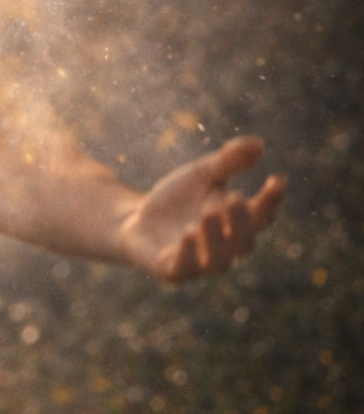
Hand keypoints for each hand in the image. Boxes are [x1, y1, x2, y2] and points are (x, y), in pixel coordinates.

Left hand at [117, 135, 285, 283]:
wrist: (135, 217)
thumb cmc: (177, 198)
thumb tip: (259, 143)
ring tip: (209, 213)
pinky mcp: (171, 270)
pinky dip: (189, 253)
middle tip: (234, 197)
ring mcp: (198, 263)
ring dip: (217, 239)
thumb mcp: (200, 174)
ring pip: (219, 261)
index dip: (271, 200)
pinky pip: (184, 269)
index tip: (277, 179)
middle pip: (244, 242)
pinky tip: (189, 233)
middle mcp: (223, 248)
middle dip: (242, 221)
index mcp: (234, 224)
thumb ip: (227, 162)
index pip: (262, 217)